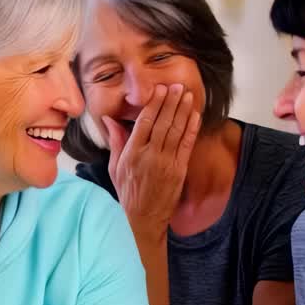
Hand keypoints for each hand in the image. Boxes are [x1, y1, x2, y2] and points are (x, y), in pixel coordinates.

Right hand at [103, 83, 199, 241]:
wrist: (144, 218)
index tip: (160, 90)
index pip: (144, 122)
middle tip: (177, 86)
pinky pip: (186, 145)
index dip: (154, 104)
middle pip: (162, 123)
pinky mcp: (179, 170)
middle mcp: (150, 156)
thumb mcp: (114, 167)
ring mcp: (166, 163)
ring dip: (183, 111)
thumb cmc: (127, 192)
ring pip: (176, 131)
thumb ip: (116, 140)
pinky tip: (195, 115)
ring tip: (187, 94)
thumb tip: (109, 118)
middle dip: (171, 102)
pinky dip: (191, 129)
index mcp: (132, 153)